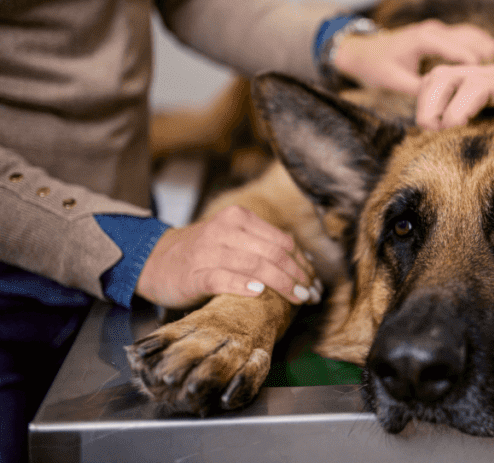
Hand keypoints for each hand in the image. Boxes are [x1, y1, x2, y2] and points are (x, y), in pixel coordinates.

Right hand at [136, 205, 319, 308]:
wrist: (156, 261)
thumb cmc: (204, 253)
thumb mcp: (234, 240)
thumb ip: (263, 247)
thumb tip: (306, 268)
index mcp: (239, 218)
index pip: (283, 241)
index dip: (303, 263)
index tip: (314, 282)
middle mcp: (225, 230)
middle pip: (274, 253)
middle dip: (298, 276)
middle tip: (310, 295)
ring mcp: (208, 251)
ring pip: (255, 265)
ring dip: (282, 284)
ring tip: (297, 298)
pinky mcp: (194, 274)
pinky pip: (223, 278)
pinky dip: (243, 285)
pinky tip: (259, 292)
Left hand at [332, 19, 493, 94]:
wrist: (361, 49)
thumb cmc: (376, 66)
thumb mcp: (395, 81)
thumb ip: (420, 91)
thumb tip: (441, 110)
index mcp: (426, 40)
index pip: (461, 52)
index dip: (476, 71)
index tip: (488, 87)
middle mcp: (435, 31)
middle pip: (471, 41)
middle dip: (486, 59)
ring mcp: (438, 30)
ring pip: (471, 35)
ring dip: (486, 50)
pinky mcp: (439, 34)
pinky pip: (466, 36)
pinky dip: (479, 46)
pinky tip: (491, 57)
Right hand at [416, 64, 493, 139]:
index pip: (478, 85)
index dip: (458, 108)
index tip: (449, 133)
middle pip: (447, 75)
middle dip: (431, 107)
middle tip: (432, 139)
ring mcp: (481, 76)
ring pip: (437, 77)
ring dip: (425, 104)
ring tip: (429, 135)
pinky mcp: (473, 84)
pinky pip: (439, 84)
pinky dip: (428, 102)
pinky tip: (433, 128)